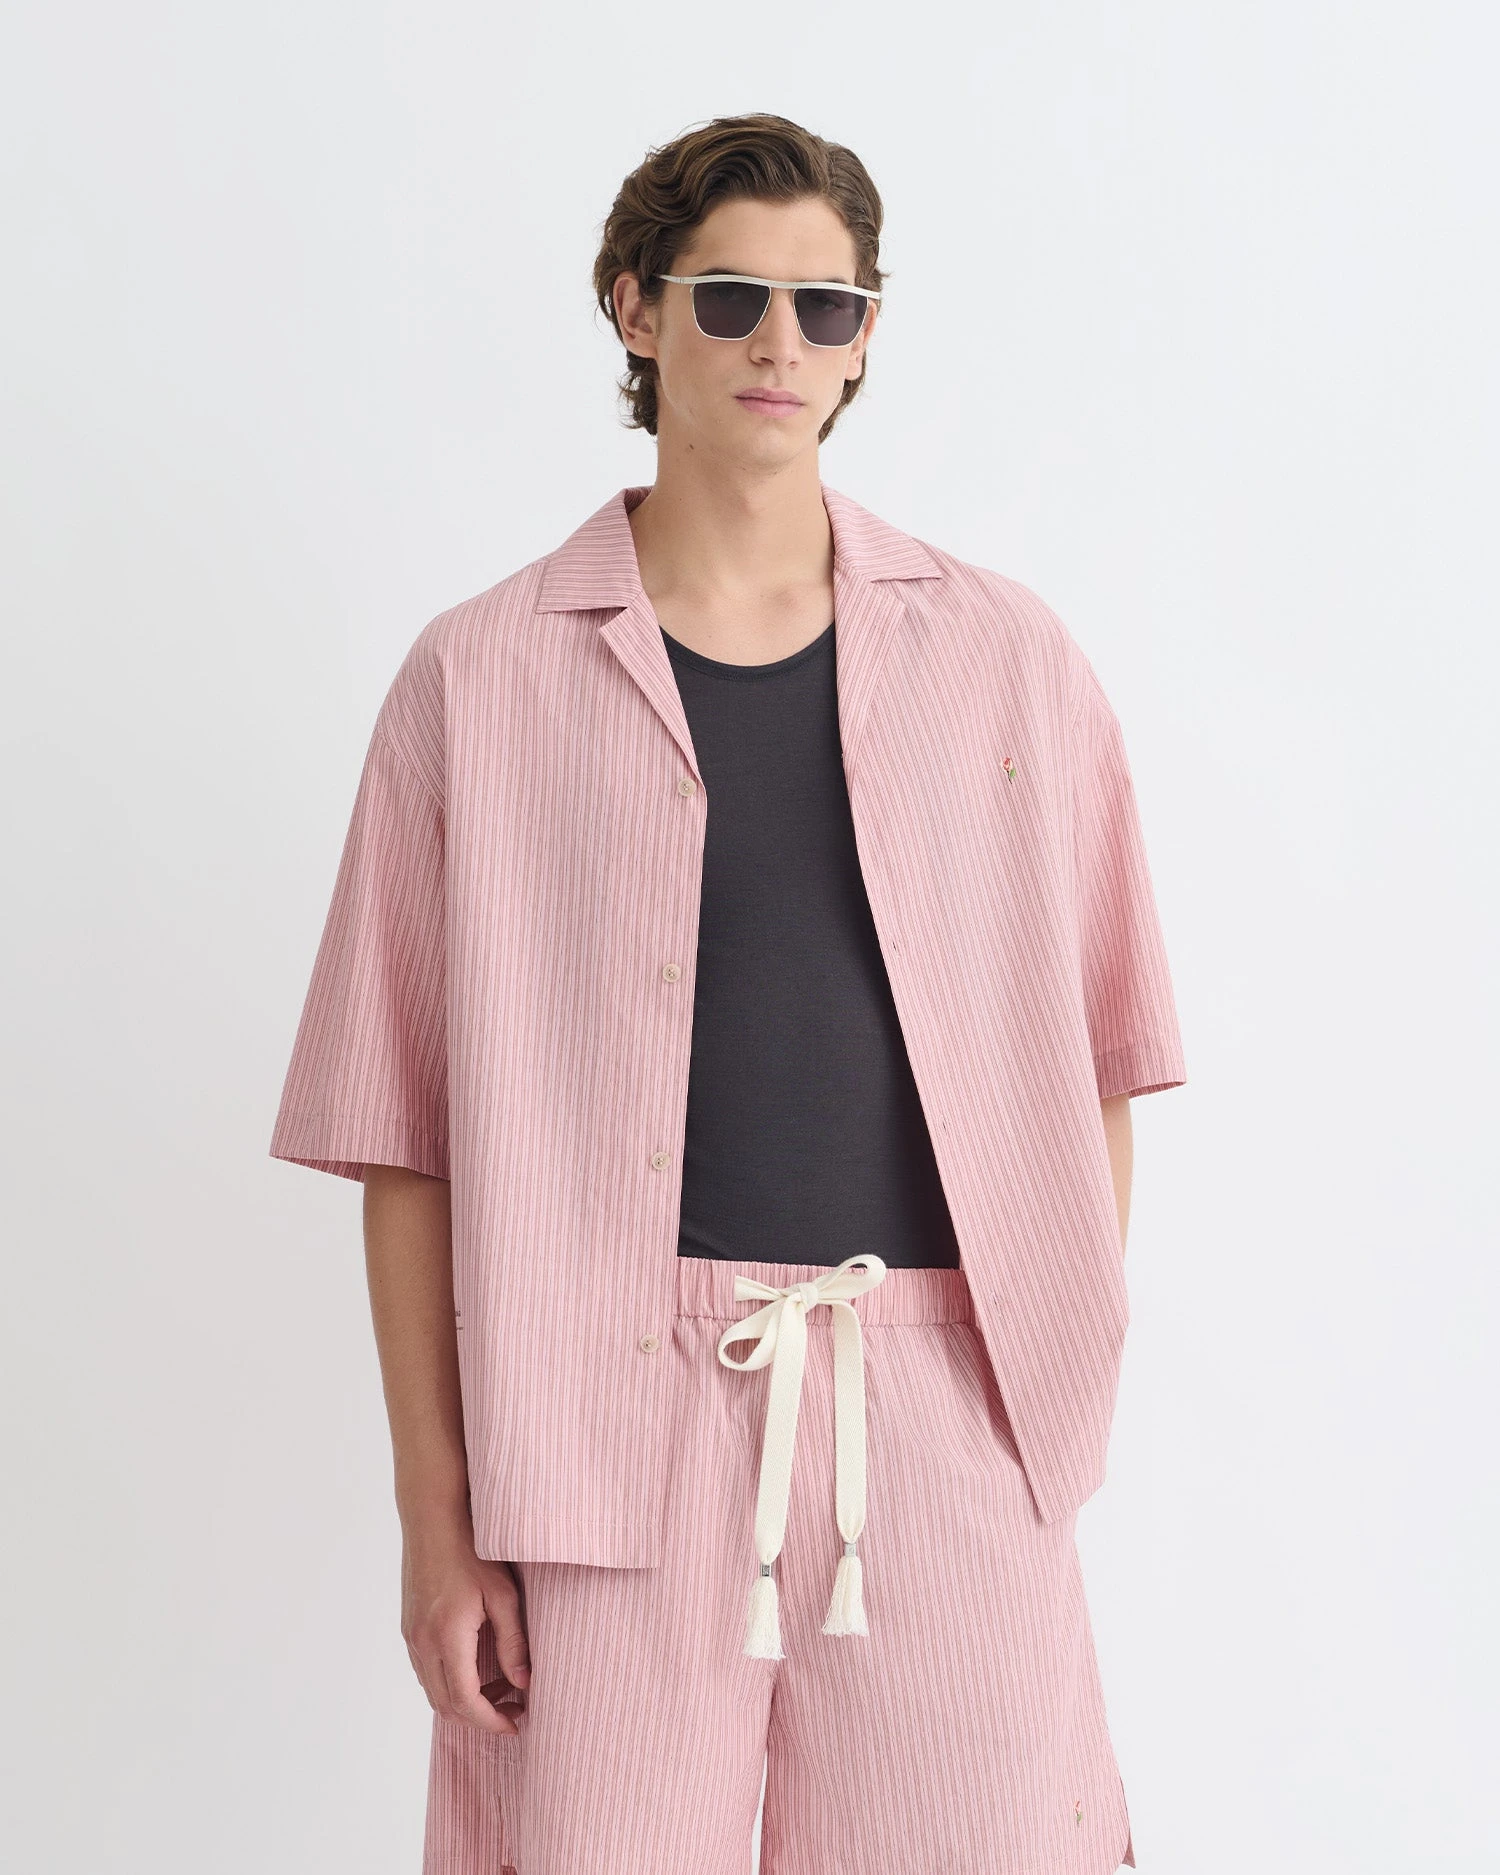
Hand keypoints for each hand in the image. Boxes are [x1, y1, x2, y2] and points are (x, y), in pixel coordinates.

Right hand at [400, 1525, 531, 1735]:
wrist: (433, 1520)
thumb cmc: (472, 1550)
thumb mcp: (502, 1594)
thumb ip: (514, 1641)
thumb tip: (524, 1682)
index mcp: (448, 1637)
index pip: (466, 1701)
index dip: (491, 1721)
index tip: (515, 1724)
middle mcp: (423, 1644)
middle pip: (446, 1706)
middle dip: (481, 1717)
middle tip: (514, 1707)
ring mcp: (412, 1638)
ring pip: (434, 1693)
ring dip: (465, 1702)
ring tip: (501, 1687)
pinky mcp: (409, 1629)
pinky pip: (426, 1673)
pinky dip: (450, 1684)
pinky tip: (476, 1669)